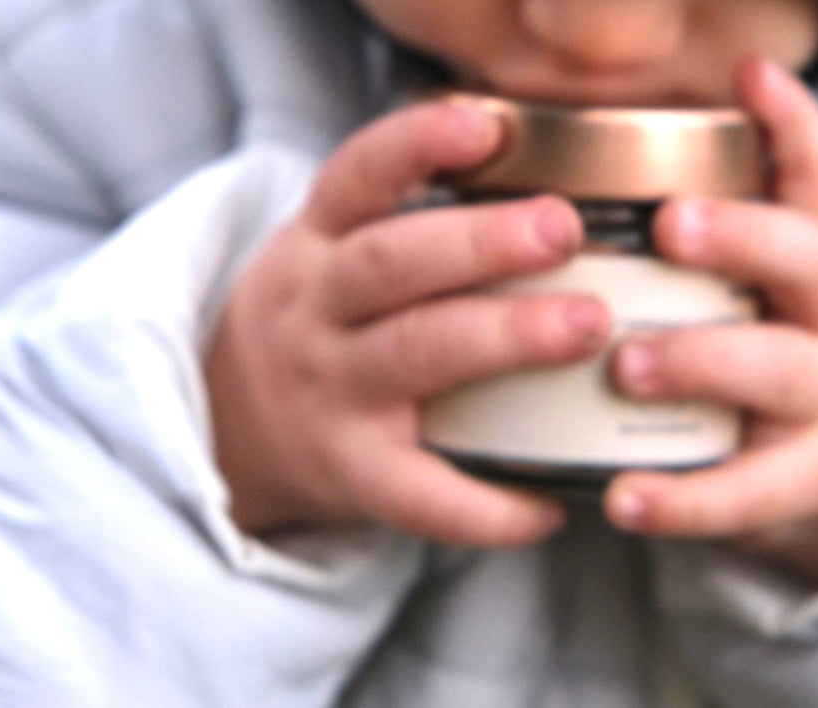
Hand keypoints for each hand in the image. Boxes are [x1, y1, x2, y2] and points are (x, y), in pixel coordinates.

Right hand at [206, 101, 610, 545]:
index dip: (417, 145)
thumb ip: (412, 216)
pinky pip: (419, 496)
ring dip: (504, 336)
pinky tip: (551, 502)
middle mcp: (314, 312)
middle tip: (564, 227)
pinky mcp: (351, 475)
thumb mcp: (332, 253)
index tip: (487, 125)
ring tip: (588, 323)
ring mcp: (330, 395)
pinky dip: (488, 507)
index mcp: (317, 243)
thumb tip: (553, 168)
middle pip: (389, 264)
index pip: (355, 177)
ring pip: (411, 356)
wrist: (229, 430)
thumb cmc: (324, 324)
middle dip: (481, 242)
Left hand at [602, 58, 817, 582]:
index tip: (752, 76)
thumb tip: (573, 172)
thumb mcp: (759, 293)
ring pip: (779, 370)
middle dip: (742, 236)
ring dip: (702, 359)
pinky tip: (624, 500)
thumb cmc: (765, 360)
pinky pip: (747, 492)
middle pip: (808, 260)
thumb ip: (704, 242)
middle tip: (670, 224)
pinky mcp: (804, 481)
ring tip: (629, 365)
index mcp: (809, 261)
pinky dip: (684, 499)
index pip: (817, 180)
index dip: (793, 127)